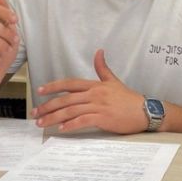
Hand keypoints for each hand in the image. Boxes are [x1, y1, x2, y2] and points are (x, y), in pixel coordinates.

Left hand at [32, 50, 147, 133]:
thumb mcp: (114, 81)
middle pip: (66, 98)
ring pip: (71, 110)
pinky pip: (83, 121)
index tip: (40, 91)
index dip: (54, 86)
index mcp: (95, 85)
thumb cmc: (129, 99)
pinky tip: (61, 129)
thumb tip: (98, 51)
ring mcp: (98, 106)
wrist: (145, 111)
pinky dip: (71, 125)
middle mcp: (94, 94)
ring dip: (54, 117)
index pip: (70, 84)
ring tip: (42, 123)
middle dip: (48, 106)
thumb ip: (103, 68)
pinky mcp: (103, 118)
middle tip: (35, 113)